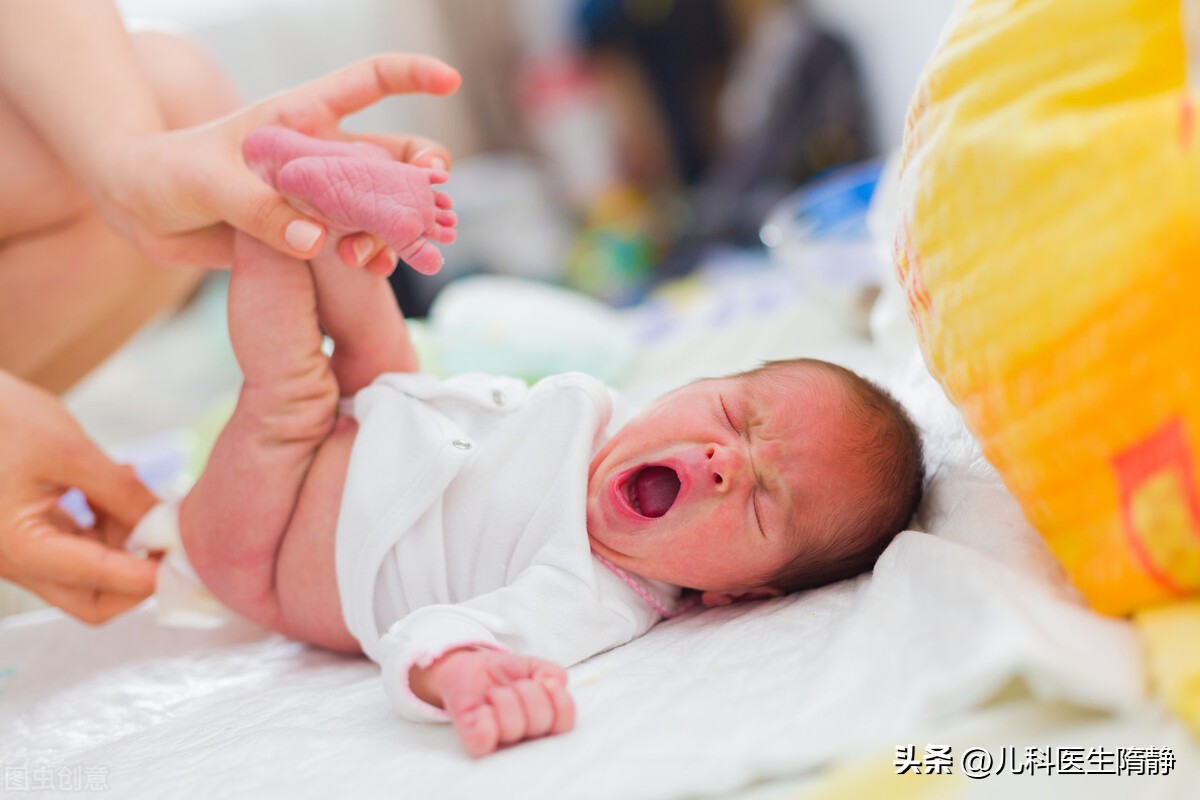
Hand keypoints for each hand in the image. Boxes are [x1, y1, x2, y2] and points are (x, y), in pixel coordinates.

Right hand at [0, 372, 157, 622]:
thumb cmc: (2, 419)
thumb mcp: (70, 452)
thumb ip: (123, 494)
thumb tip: (169, 525)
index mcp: (17, 548)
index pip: (100, 580)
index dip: (151, 574)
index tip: (192, 558)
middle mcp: (13, 562)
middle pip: (93, 601)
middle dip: (139, 576)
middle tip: (172, 536)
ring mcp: (18, 553)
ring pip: (89, 576)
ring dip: (125, 542)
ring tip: (137, 487)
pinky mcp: (25, 535)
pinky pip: (77, 548)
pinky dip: (106, 527)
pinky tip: (116, 486)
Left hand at [90, 53, 460, 268]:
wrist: (140, 211)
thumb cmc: (166, 174)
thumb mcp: (206, 184)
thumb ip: (260, 211)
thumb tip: (316, 240)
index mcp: (302, 118)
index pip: (369, 82)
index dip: (413, 75)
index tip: (450, 80)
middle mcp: (322, 154)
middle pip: (396, 153)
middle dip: (424, 174)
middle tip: (432, 198)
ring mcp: (321, 196)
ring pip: (386, 205)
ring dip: (398, 226)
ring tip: (378, 253)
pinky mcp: (312, 234)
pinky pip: (359, 243)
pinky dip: (374, 256)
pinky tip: (371, 268)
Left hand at [410, 648, 574, 757]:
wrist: (470, 667)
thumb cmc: (505, 673)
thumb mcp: (533, 665)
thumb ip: (552, 672)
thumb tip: (553, 683)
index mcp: (546, 721)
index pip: (565, 723)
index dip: (559, 701)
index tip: (545, 681)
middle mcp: (527, 737)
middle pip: (540, 723)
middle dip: (528, 692)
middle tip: (514, 684)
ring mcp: (501, 742)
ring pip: (513, 728)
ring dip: (504, 698)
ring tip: (495, 693)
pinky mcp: (475, 742)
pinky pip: (483, 740)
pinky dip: (484, 720)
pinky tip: (483, 709)